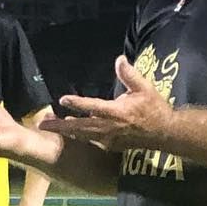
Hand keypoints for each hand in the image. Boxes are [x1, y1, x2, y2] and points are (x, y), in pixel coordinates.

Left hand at [38, 55, 171, 150]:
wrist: (165, 133)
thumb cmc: (154, 109)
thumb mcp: (144, 88)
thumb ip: (129, 74)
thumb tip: (119, 59)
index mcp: (116, 112)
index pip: (92, 106)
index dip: (76, 103)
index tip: (62, 99)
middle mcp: (109, 128)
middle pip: (80, 127)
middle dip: (60, 126)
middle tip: (42, 125)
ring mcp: (109, 139)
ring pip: (83, 136)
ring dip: (66, 131)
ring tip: (51, 127)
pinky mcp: (111, 146)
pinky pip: (91, 141)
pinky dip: (79, 137)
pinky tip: (71, 132)